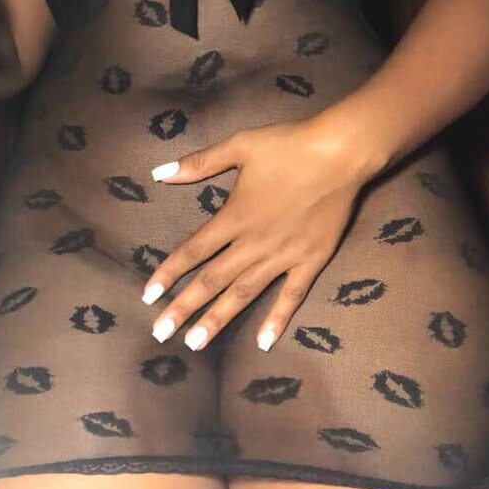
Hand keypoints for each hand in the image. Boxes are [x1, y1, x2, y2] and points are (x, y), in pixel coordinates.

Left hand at [142, 118, 369, 350]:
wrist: (341, 153)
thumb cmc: (289, 145)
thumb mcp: (239, 145)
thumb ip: (199, 163)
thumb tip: (158, 172)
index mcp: (234, 217)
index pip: (192, 251)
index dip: (168, 274)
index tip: (147, 296)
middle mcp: (253, 243)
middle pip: (211, 281)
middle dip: (183, 308)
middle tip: (160, 333)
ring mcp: (283, 256)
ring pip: (243, 294)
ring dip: (217, 319)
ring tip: (195, 344)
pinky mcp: (311, 261)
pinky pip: (291, 295)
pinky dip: (277, 319)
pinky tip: (263, 343)